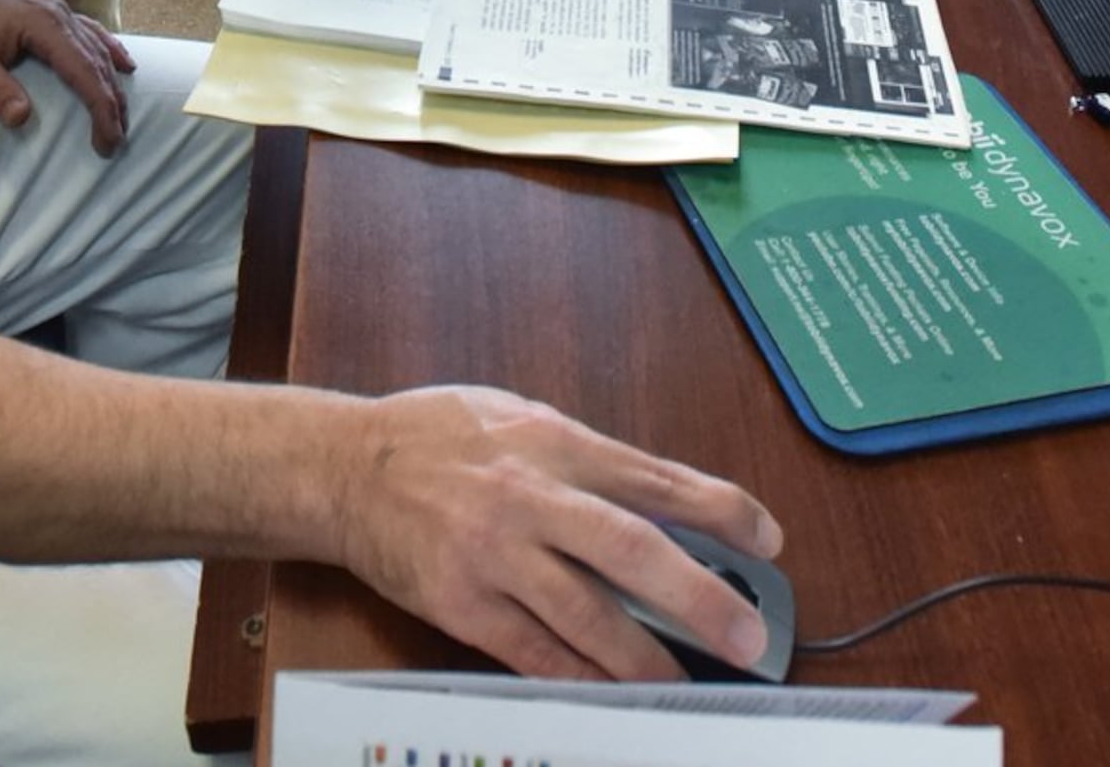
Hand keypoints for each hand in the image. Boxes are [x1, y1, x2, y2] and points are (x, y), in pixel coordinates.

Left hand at [0, 0, 134, 154]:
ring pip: (98, 49)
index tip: (108, 139)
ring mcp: (60, 12)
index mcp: (44, 26)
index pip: (83, 71)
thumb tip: (22, 119)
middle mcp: (61, 16)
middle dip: (112, 103)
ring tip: (122, 114)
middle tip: (117, 140)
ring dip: (113, 83)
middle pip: (97, 63)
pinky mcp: (53, 14)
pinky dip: (110, 51)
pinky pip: (92, 33)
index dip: (100, 107)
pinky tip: (122, 63)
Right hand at [327, 387, 781, 681]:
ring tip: (690, 682)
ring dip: (646, 657)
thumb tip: (663, 503)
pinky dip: (580, 677)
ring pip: (585, 616)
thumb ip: (586, 459)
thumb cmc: (436, 436)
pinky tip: (614, 693)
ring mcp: (493, 556)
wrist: (343, 468)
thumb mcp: (518, 416)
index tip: (766, 538)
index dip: (720, 510)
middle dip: (699, 596)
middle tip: (748, 635)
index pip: (654, 478)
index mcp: (553, 442)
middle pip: (630, 550)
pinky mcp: (462, 605)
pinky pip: (534, 652)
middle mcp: (528, 497)